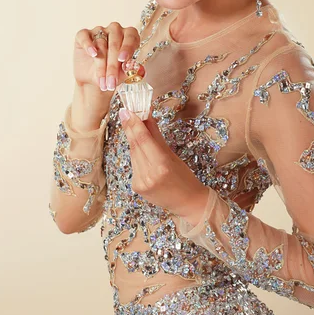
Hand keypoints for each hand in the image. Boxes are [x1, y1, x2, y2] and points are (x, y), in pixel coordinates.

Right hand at [73, 22, 144, 92]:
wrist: (94, 80)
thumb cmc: (113, 73)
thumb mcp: (123, 73)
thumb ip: (130, 68)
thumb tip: (134, 67)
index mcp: (129, 36)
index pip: (131, 37)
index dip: (127, 48)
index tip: (123, 60)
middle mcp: (115, 30)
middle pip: (115, 43)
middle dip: (113, 65)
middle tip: (111, 82)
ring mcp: (99, 30)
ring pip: (100, 44)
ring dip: (101, 65)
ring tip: (102, 82)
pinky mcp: (83, 35)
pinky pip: (85, 36)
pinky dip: (88, 45)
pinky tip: (92, 54)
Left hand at [119, 108, 209, 226]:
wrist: (188, 203)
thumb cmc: (185, 177)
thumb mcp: (173, 154)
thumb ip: (156, 136)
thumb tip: (147, 117)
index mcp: (161, 165)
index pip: (143, 140)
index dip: (133, 124)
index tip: (126, 111)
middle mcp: (148, 175)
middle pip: (135, 146)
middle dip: (130, 128)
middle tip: (125, 112)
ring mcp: (140, 183)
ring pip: (133, 154)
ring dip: (133, 141)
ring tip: (135, 127)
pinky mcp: (136, 187)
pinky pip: (134, 165)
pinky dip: (136, 155)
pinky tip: (141, 150)